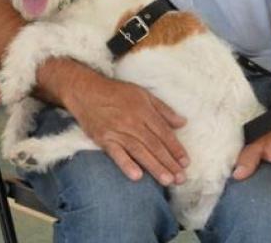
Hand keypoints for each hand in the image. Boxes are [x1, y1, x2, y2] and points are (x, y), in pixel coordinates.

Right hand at [63, 72, 188, 184]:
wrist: (85, 90)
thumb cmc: (116, 92)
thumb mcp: (143, 94)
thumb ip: (163, 110)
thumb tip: (182, 123)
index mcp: (144, 110)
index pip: (164, 133)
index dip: (176, 148)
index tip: (186, 162)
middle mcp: (132, 122)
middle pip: (154, 145)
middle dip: (169, 162)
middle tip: (181, 178)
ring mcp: (117, 131)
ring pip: (139, 151)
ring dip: (154, 167)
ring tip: (167, 180)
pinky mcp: (103, 138)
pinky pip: (116, 153)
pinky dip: (126, 164)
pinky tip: (136, 176)